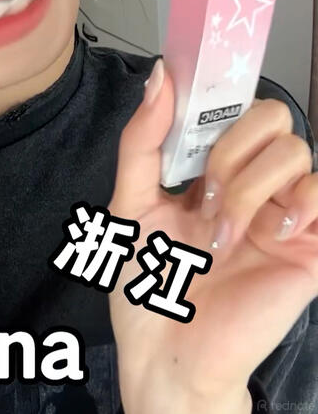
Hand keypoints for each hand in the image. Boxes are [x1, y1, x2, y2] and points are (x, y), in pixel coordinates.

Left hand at [107, 59, 317, 413]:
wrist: (167, 354)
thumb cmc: (145, 285)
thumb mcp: (130, 204)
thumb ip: (143, 139)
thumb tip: (160, 75)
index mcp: (209, 170)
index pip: (232, 107)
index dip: (219, 93)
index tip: (197, 87)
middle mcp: (249, 184)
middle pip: (270, 115)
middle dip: (232, 146)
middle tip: (205, 190)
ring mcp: (281, 213)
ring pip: (294, 149)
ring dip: (249, 186)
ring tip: (223, 231)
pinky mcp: (309, 246)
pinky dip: (297, 202)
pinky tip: (268, 233)